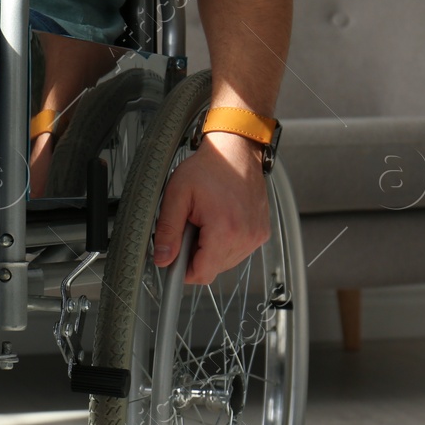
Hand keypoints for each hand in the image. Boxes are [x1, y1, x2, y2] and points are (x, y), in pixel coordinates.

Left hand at [152, 131, 270, 284]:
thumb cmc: (208, 169)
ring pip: (225, 262)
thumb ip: (167, 231)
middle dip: (196, 255)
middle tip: (191, 227)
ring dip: (210, 249)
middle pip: (212, 269)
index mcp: (225, 230)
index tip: (175, 256)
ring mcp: (257, 235)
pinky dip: (225, 242)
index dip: (183, 270)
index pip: (202, 274)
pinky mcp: (262, 232)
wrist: (236, 151)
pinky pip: (237, 251)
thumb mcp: (177, 196)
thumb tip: (162, 259)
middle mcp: (246, 237)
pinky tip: (219, 220)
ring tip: (206, 221)